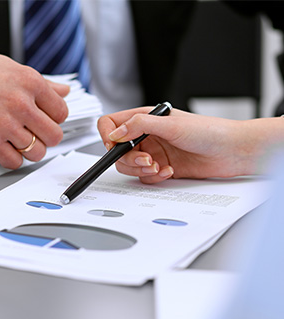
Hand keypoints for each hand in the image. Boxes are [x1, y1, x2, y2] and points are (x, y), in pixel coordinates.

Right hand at [0, 44, 69, 168]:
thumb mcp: (10, 68)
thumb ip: (41, 84)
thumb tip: (64, 92)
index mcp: (29, 81)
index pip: (61, 113)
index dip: (54, 118)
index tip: (44, 119)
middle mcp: (19, 103)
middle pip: (54, 136)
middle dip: (46, 137)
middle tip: (35, 133)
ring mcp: (4, 123)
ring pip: (36, 153)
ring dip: (29, 150)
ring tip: (18, 141)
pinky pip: (14, 162)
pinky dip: (12, 159)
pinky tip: (5, 148)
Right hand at [98, 107, 279, 183]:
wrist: (232, 151)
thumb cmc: (210, 131)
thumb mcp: (171, 125)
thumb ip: (140, 125)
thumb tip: (116, 132)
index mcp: (146, 119)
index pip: (112, 124)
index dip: (108, 135)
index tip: (114, 146)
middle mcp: (147, 136)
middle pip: (118, 150)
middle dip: (129, 159)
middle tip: (146, 160)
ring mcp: (154, 153)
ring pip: (129, 166)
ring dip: (140, 170)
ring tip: (157, 167)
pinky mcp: (161, 168)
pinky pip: (145, 177)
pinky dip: (153, 177)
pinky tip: (168, 171)